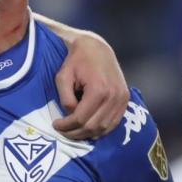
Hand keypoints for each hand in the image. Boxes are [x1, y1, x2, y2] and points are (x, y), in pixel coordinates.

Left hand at [36, 15, 128, 139]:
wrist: (97, 47)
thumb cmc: (77, 60)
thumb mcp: (63, 76)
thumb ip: (66, 99)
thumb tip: (71, 116)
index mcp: (99, 89)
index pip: (81, 118)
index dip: (66, 126)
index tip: (55, 125)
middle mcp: (114, 96)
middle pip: (93, 126)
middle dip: (75, 133)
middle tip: (63, 131)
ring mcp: (122, 99)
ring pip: (104, 128)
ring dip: (87, 134)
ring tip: (73, 131)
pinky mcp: (125, 100)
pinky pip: (113, 123)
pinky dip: (100, 129)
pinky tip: (88, 127)